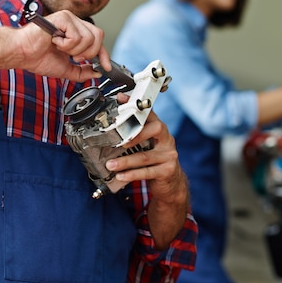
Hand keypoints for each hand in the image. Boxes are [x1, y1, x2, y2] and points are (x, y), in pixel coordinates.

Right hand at [0, 12, 110, 82]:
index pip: (98, 41)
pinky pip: (77, 36)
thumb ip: (82, 71)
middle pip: (98, 37)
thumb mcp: (66, 68)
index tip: (106, 68)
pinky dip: (66, 44)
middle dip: (88, 53)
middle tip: (73, 57)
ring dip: (74, 50)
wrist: (22, 53)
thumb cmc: (38, 57)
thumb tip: (97, 73)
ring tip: (59, 48)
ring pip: (89, 38)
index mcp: (76, 32)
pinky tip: (54, 42)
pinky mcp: (63, 17)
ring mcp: (69, 18)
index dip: (104, 55)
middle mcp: (74, 23)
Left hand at [105, 98, 189, 248]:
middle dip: (135, 134)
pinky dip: (131, 174)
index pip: (149, 113)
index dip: (136, 105)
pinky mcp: (167, 170)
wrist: (171, 183)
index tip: (122, 99)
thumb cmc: (154, 162)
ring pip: (145, 156)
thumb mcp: (146, 146)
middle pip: (155, 129)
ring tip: (111, 164)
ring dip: (125, 161)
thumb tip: (109, 133)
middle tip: (120, 142)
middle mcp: (166, 140)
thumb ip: (134, 138)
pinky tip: (120, 176)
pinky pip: (147, 172)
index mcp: (159, 130)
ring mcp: (169, 155)